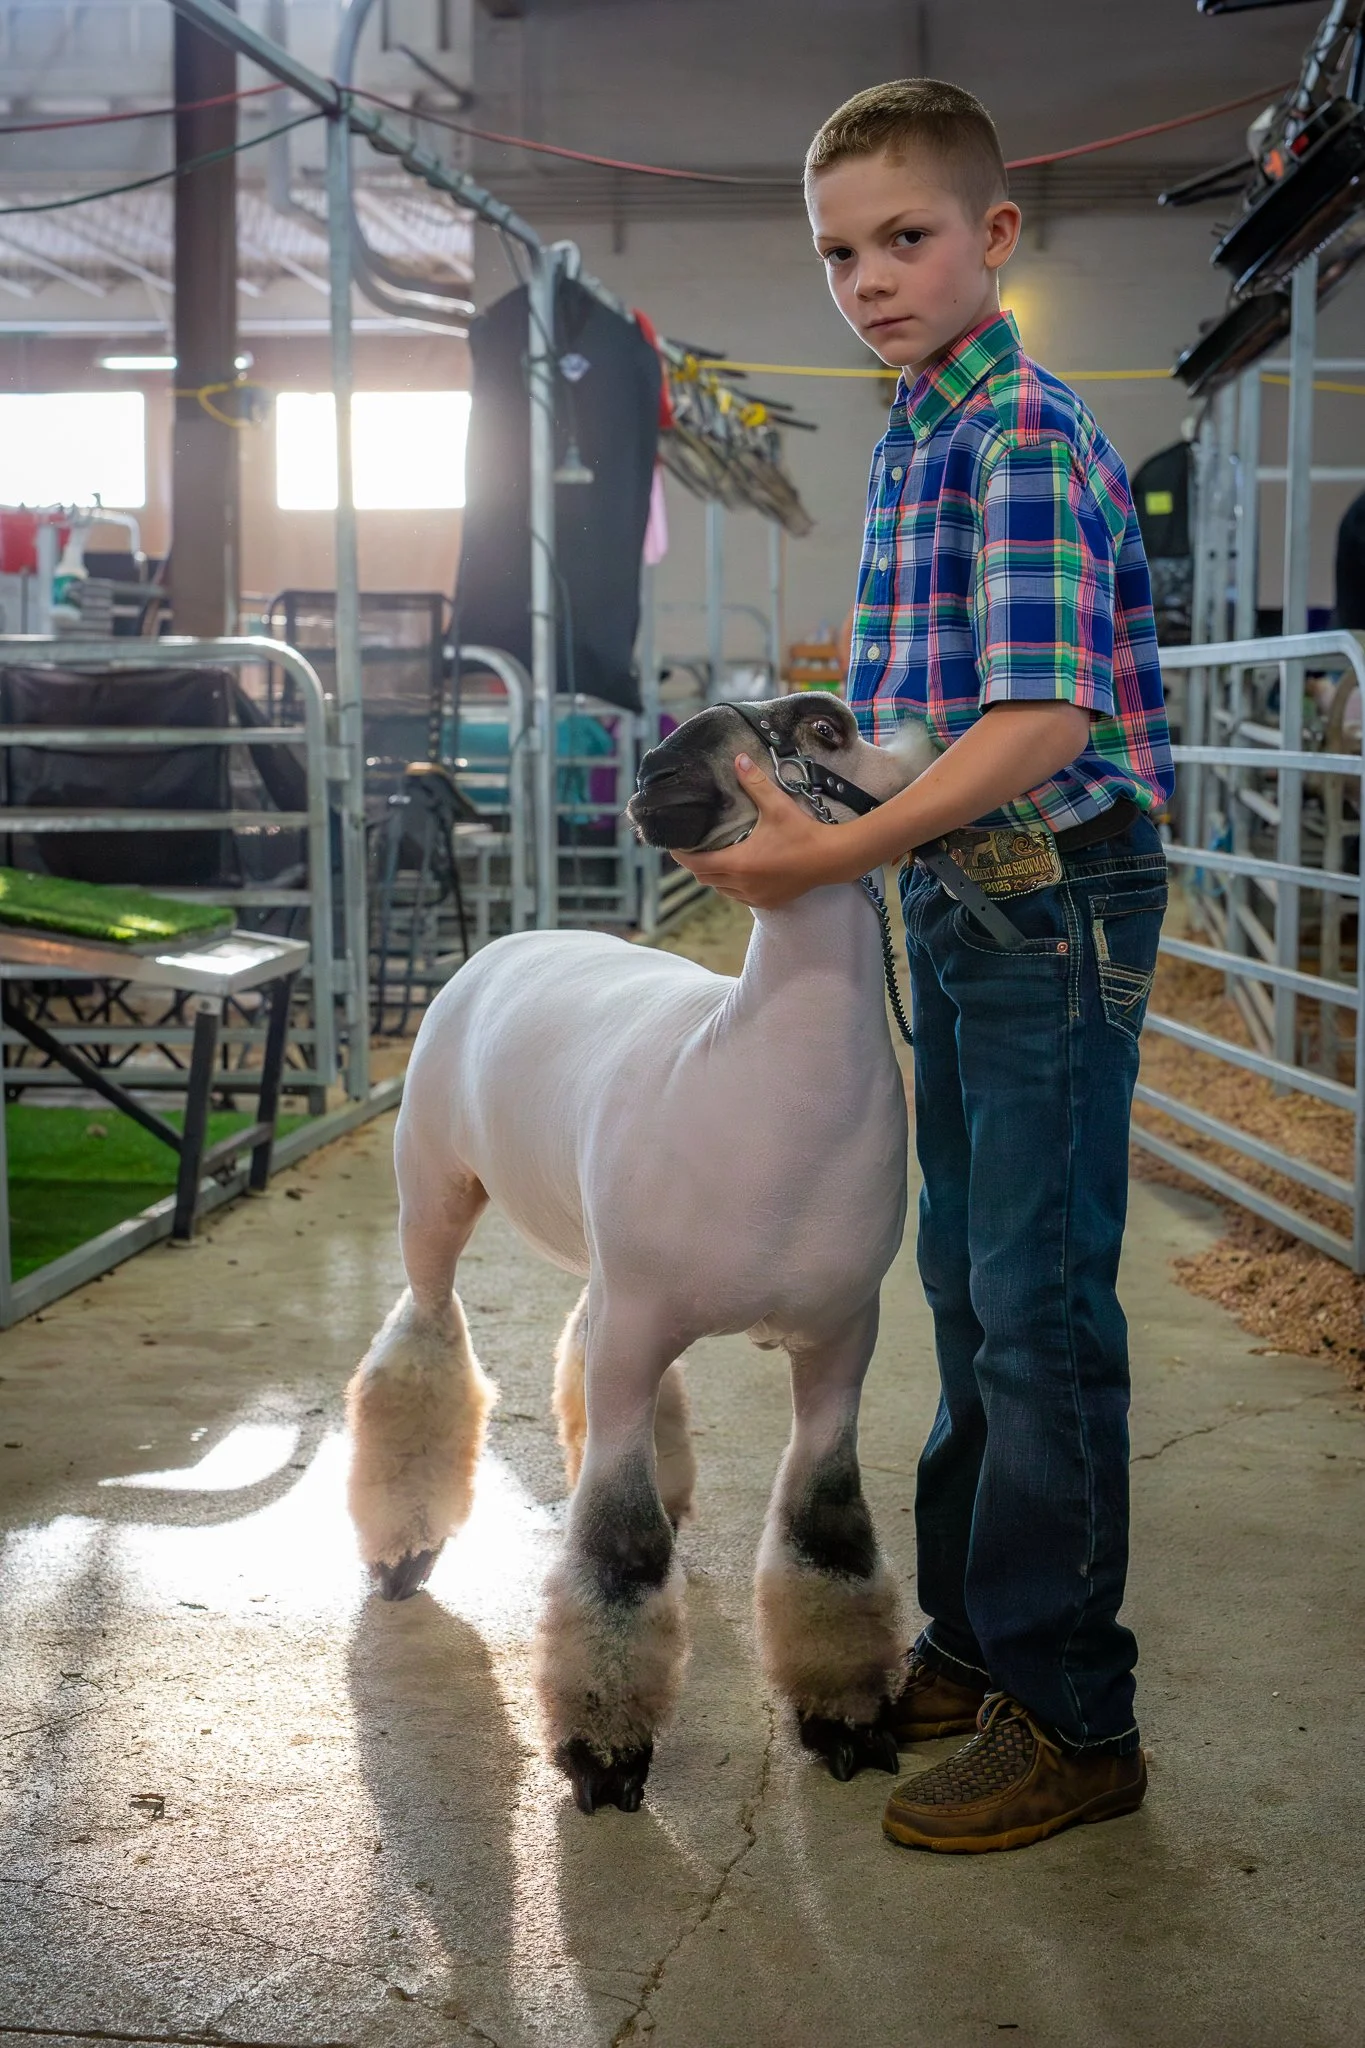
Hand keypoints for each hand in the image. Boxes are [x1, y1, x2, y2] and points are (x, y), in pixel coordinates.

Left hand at [671, 754, 859, 907]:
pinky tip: (738, 872)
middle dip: (695, 864)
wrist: (831, 859)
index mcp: (738, 863)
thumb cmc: (803, 833)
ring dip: (713, 876)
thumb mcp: (776, 806)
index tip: (674, 844)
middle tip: (692, 846)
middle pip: (704, 878)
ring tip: (712, 857)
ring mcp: (754, 896)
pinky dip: (731, 886)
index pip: (695, 864)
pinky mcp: (767, 902)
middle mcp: (741, 884)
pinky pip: (738, 897)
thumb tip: (738, 759)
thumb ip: (754, 782)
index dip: (681, 855)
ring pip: (720, 890)